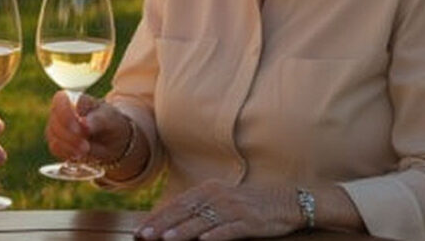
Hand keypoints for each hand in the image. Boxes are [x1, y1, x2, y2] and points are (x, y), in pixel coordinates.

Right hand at [44, 91, 131, 164]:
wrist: (113, 139)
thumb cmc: (110, 122)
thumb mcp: (109, 118)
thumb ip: (96, 120)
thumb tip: (83, 124)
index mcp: (73, 99)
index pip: (60, 100)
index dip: (65, 115)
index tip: (79, 130)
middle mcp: (61, 111)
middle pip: (55, 123)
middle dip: (70, 137)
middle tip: (86, 146)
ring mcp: (57, 127)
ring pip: (53, 137)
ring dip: (69, 147)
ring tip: (85, 150)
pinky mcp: (57, 141)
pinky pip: (55, 149)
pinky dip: (67, 153)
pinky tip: (78, 155)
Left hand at [135, 182, 299, 240]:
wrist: (284, 200)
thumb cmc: (247, 203)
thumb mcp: (220, 199)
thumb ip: (198, 207)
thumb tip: (171, 221)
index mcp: (208, 189)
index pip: (177, 204)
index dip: (158, 217)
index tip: (140, 228)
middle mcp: (218, 196)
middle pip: (185, 212)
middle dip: (162, 225)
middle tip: (144, 235)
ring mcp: (233, 208)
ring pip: (203, 221)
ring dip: (183, 231)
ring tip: (166, 239)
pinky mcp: (249, 221)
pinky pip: (229, 229)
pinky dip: (215, 235)